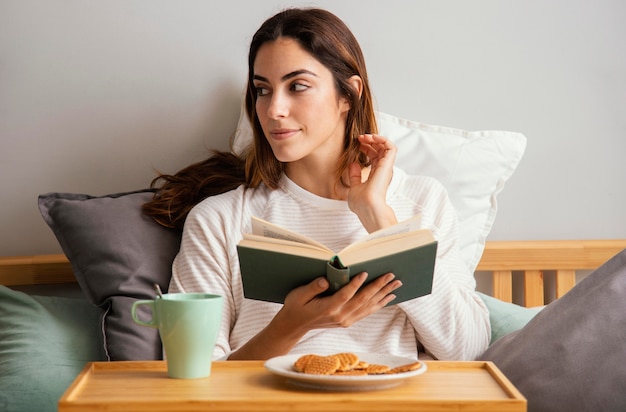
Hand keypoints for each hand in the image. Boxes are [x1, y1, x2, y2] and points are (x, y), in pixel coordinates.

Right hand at [278, 271, 401, 331]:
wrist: (295, 325)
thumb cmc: (296, 306)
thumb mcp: (299, 295)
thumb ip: (313, 287)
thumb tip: (325, 280)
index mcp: (328, 308)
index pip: (346, 295)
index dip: (356, 284)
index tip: (366, 272)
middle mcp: (340, 316)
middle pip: (362, 300)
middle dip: (378, 287)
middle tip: (390, 275)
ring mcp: (345, 320)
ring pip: (368, 306)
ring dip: (383, 294)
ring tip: (395, 284)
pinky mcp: (348, 321)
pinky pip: (366, 312)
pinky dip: (379, 304)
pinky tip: (388, 297)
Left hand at [347, 134, 397, 231]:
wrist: (367, 207)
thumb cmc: (361, 203)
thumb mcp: (354, 187)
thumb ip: (355, 176)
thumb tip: (353, 164)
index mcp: (375, 175)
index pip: (374, 157)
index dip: (366, 148)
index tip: (357, 144)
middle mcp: (382, 170)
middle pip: (380, 150)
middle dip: (370, 141)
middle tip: (359, 138)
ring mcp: (386, 167)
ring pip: (386, 146)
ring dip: (376, 138)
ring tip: (365, 136)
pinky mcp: (388, 164)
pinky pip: (391, 147)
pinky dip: (383, 139)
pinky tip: (372, 137)